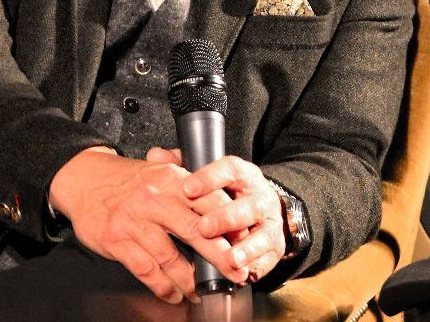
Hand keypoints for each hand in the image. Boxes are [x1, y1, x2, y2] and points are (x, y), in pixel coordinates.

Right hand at [48, 146, 249, 303]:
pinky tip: (174, 294)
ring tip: (203, 290)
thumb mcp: (163, 171)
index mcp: (173, 178)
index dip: (230, 224)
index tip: (245, 242)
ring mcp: (135, 221)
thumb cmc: (130, 181)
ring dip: (190, 279)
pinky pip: (146, 270)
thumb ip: (192, 185)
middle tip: (237, 271)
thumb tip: (228, 206)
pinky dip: (163, 286)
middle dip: (221, 256)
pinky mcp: (117, 241)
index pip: (210, 202)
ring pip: (170, 257)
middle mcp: (155, 198)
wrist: (86, 181)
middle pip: (196, 231)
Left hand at [162, 151, 287, 282]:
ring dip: (246, 248)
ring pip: (262, 234)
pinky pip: (267, 258)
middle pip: (248, 206)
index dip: (210, 178)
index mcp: (243, 176)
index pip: (230, 170)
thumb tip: (155, 155)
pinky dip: (255, 267)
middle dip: (226, 218)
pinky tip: (243, 274)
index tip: (188, 188)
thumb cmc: (229, 194)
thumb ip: (182, 165)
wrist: (264, 211)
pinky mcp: (274, 247)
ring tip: (231, 258)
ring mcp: (270, 223)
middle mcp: (260, 197)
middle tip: (203, 228)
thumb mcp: (210, 177)